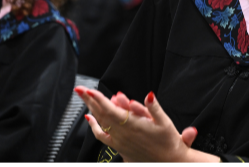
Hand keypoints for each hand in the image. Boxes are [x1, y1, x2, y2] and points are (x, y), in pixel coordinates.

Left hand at [77, 87, 202, 162]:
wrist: (168, 161)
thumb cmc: (168, 141)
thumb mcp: (165, 122)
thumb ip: (154, 108)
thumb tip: (148, 96)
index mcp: (133, 126)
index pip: (111, 110)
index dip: (99, 100)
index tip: (90, 90)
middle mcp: (123, 134)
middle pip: (102, 114)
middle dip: (90, 100)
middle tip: (80, 89)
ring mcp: (118, 140)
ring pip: (101, 123)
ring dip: (92, 109)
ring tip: (85, 98)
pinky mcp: (118, 146)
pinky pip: (102, 136)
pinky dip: (94, 126)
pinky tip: (90, 118)